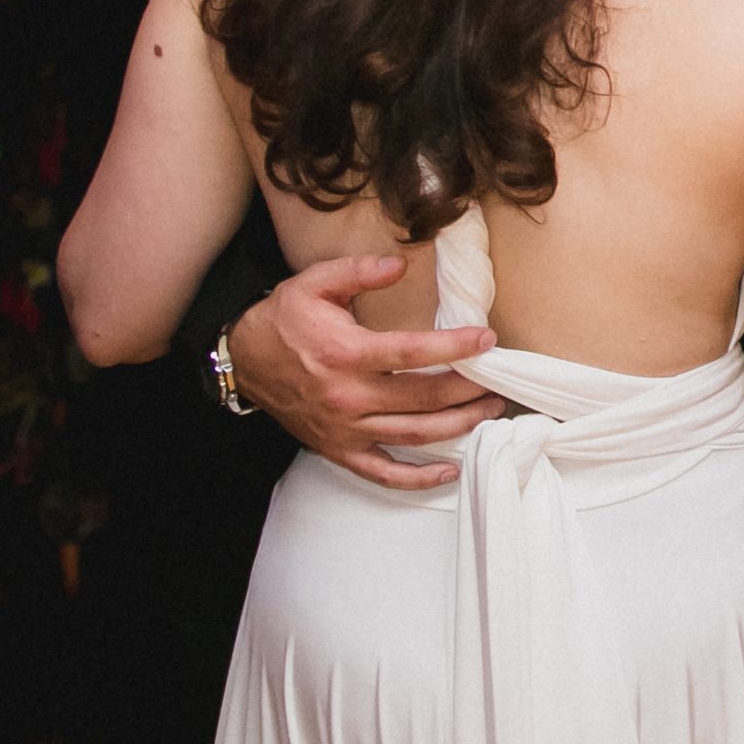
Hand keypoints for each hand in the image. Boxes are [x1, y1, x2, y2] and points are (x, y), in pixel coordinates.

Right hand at [226, 255, 506, 489]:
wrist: (244, 362)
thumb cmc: (284, 319)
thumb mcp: (316, 283)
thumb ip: (360, 271)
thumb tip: (401, 264)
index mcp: (346, 353)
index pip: (412, 353)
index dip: (453, 347)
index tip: (486, 340)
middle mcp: (348, 397)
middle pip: (422, 399)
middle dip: (468, 390)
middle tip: (498, 379)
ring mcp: (345, 429)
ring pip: (413, 436)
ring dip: (458, 427)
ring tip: (489, 411)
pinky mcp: (339, 450)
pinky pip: (383, 473)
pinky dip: (418, 478)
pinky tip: (450, 469)